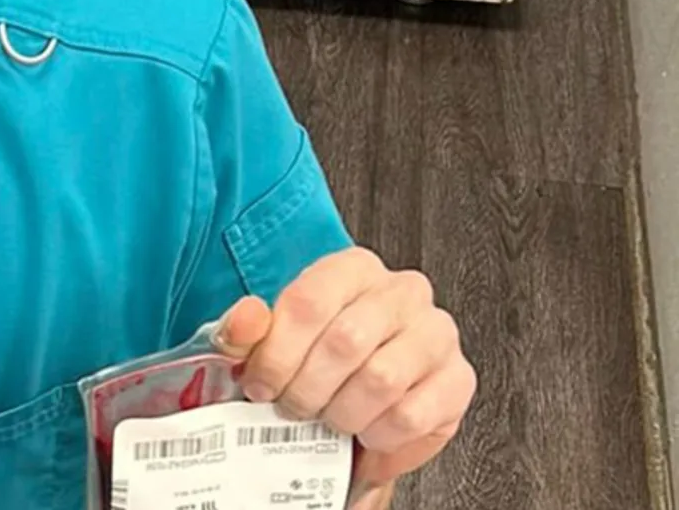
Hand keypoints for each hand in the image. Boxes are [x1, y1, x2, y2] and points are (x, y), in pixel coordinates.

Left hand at [211, 247, 475, 509]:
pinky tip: (365, 428)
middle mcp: (402, 292)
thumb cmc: (317, 357)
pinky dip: (378, 433)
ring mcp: (437, 333)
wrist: (361, 394)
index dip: (277, 354)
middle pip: (345, 342)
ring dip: (342, 412)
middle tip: (294, 408)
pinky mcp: (458, 379)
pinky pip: (412, 415)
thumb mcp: (271, 338)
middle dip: (307, 389)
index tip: (260, 386)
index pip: (309, 302)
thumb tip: (243, 324)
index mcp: (353, 269)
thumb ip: (246, 330)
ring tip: (329, 418)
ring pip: (381, 379)